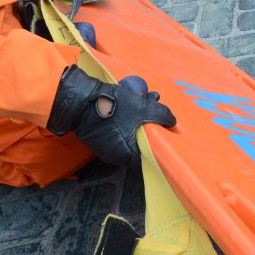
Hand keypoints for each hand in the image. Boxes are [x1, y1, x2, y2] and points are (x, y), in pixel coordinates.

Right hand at [48, 66, 176, 165]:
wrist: (79, 99)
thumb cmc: (112, 108)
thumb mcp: (142, 108)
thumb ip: (162, 115)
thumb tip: (175, 123)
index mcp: (125, 156)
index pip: (148, 157)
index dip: (160, 144)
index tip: (167, 132)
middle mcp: (115, 155)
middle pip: (140, 140)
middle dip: (151, 121)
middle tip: (156, 104)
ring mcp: (106, 145)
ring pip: (130, 130)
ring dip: (140, 115)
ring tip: (148, 97)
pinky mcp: (100, 133)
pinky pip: (119, 126)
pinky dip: (128, 114)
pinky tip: (135, 97)